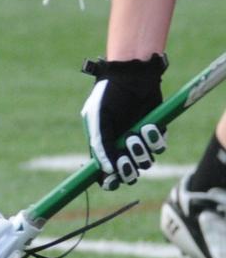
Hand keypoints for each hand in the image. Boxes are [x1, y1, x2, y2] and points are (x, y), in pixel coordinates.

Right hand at [80, 54, 167, 189]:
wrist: (132, 75)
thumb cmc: (109, 94)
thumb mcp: (98, 118)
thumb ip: (101, 145)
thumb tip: (107, 171)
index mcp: (103, 144)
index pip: (104, 172)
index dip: (108, 181)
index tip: (112, 181)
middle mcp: (121, 145)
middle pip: (127, 173)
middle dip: (127, 170)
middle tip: (126, 160)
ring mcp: (138, 139)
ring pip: (145, 162)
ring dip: (141, 152)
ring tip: (136, 134)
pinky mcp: (155, 132)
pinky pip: (159, 147)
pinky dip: (154, 140)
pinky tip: (149, 125)